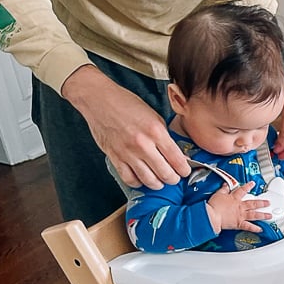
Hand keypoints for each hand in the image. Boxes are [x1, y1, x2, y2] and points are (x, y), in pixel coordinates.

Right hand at [61, 65, 189, 188]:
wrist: (98, 99)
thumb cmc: (126, 104)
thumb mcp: (154, 116)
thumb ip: (166, 137)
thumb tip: (177, 155)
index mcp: (156, 132)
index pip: (177, 160)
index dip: (184, 170)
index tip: (185, 171)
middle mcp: (143, 144)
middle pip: (165, 174)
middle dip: (173, 179)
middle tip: (174, 177)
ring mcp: (127, 153)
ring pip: (149, 180)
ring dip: (158, 184)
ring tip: (160, 180)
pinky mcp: (115, 157)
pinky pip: (129, 179)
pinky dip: (138, 183)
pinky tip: (142, 178)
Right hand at [206, 182, 270, 233]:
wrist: (212, 216)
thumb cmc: (214, 206)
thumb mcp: (218, 194)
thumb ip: (223, 189)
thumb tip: (226, 185)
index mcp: (234, 198)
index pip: (242, 190)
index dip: (248, 186)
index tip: (253, 184)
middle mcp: (240, 206)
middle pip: (253, 203)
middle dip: (262, 203)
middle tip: (268, 203)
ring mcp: (240, 215)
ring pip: (254, 214)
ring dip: (263, 215)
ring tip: (269, 215)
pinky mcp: (239, 223)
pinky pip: (248, 226)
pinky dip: (255, 228)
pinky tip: (260, 229)